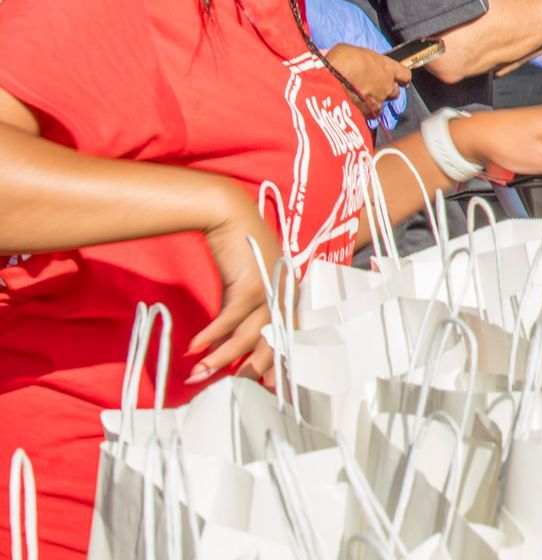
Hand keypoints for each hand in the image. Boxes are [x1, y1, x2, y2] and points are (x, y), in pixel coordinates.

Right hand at [187, 184, 284, 386]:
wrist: (227, 212)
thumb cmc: (234, 246)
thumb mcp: (244, 280)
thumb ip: (244, 308)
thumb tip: (225, 341)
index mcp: (286, 291)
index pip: (288, 333)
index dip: (278, 359)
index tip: (264, 383)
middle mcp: (284, 291)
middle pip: (273, 341)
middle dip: (252, 368)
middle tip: (233, 387)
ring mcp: (270, 287)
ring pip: (249, 335)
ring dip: (222, 358)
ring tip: (200, 374)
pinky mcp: (251, 283)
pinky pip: (230, 319)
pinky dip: (212, 336)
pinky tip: (195, 348)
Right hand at [324, 43, 409, 115]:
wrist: (333, 80)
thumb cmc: (344, 60)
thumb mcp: (351, 51)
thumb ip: (357, 58)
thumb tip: (348, 60)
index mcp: (388, 67)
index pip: (405, 74)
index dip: (402, 78)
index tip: (401, 80)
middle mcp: (387, 85)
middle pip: (395, 92)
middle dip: (388, 91)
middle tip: (377, 90)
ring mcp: (379, 100)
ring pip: (382, 105)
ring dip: (376, 103)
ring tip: (364, 101)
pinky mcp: (368, 112)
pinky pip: (370, 114)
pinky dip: (365, 112)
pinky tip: (357, 110)